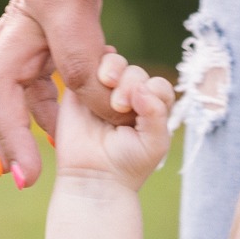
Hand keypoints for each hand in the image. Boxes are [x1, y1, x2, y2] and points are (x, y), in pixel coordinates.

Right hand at [0, 0, 153, 188]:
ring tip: (21, 169)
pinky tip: (46, 127)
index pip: (70, 68)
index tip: (124, 128)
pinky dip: (22, 102)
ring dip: (5, 124)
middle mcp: (27, 4)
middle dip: (7, 134)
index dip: (96, 104)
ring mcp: (26, 6)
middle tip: (25, 180)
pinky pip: (14, 66)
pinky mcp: (34, 7)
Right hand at [55, 53, 174, 189]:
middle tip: (120, 105)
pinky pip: (88, 62)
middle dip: (131, 83)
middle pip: (136, 72)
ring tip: (106, 88)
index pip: (159, 85)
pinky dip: (92, 62)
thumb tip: (141, 85)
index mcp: (151, 108)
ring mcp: (105, 89)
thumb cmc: (128, 164)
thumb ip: (157, 113)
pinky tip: (93, 77)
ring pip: (115, 62)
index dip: (153, 89)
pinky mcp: (80, 86)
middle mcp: (130, 96)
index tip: (140, 106)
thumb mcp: (155, 143)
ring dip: (113, 69)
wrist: (92, 176)